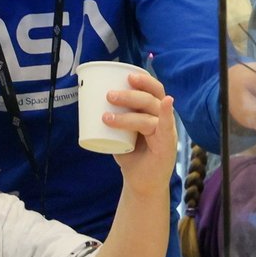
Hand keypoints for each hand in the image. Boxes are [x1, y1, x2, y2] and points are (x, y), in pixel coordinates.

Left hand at [108, 70, 176, 195]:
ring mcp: (166, 131)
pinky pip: (167, 127)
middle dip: (130, 94)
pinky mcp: (167, 145)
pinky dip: (167, 114)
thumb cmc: (131, 155)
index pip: (153, 90)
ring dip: (128, 115)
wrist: (140, 182)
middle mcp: (162, 118)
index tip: (126, 74)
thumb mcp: (120, 132)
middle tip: (109, 95)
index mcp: (153, 112)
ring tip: (106, 116)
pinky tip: (167, 103)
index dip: (143, 80)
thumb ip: (112, 117)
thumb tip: (88, 100)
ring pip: (150, 114)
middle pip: (150, 98)